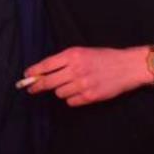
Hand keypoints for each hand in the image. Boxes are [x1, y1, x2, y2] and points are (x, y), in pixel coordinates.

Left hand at [23, 46, 149, 106]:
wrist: (127, 66)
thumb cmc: (104, 58)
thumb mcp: (82, 52)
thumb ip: (64, 60)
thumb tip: (43, 71)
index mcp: (73, 55)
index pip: (46, 65)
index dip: (34, 72)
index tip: (26, 76)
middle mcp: (76, 69)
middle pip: (48, 82)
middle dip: (37, 86)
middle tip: (32, 88)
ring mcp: (83, 84)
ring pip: (59, 93)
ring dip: (61, 91)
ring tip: (71, 85)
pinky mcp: (90, 96)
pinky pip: (71, 102)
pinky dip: (72, 99)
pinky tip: (79, 92)